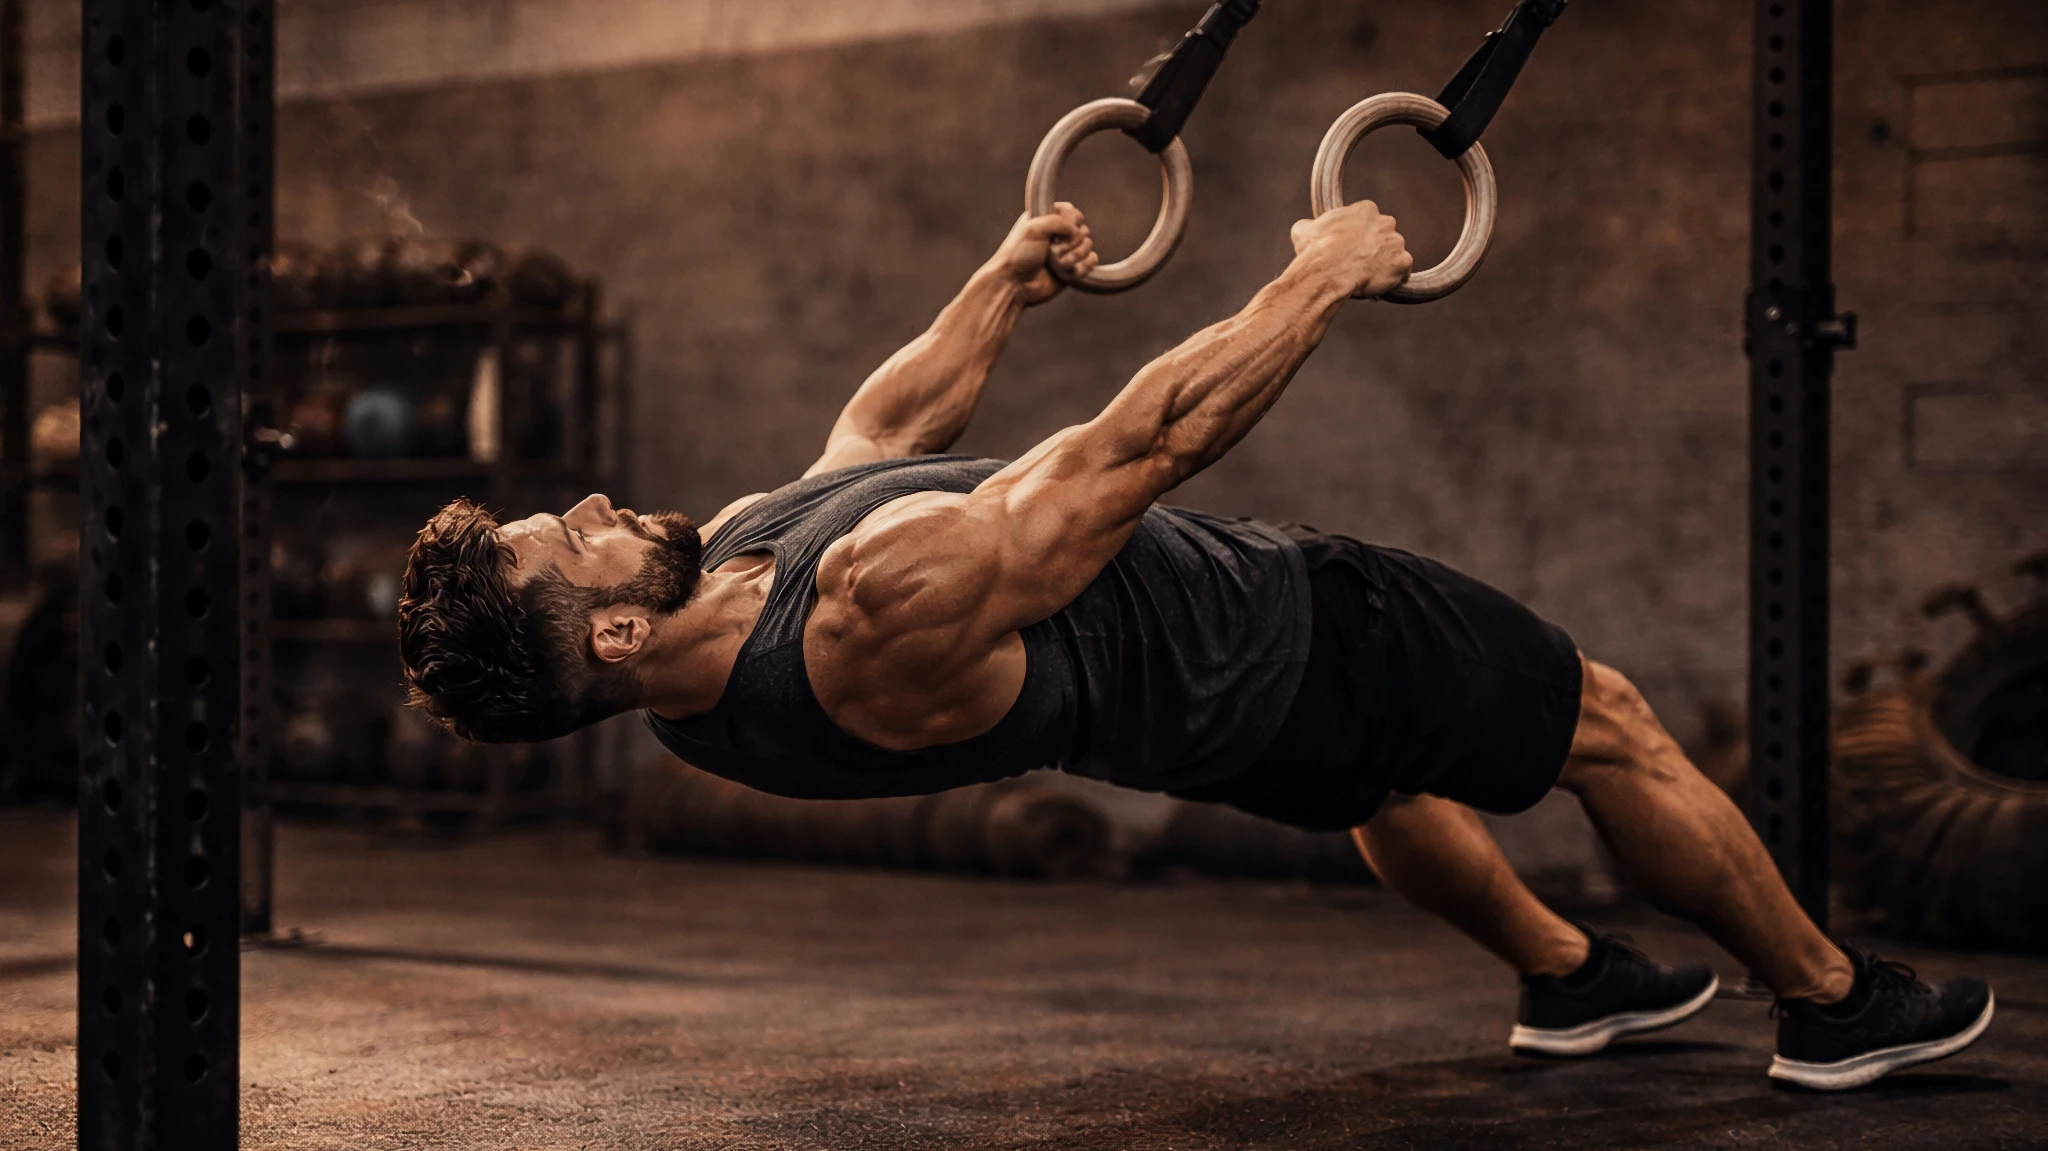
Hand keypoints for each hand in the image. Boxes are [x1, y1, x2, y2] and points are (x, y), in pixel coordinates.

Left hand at [991, 203, 1097, 305]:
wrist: (1015, 284)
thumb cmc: (1019, 255)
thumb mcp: (1033, 228)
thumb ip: (1057, 221)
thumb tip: (1076, 231)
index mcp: (1047, 219)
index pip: (1072, 212)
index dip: (1071, 221)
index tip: (1059, 231)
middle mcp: (1059, 234)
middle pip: (1083, 229)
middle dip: (1070, 243)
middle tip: (1050, 251)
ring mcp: (1066, 251)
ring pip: (1088, 246)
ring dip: (1073, 257)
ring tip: (1056, 265)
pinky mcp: (1073, 267)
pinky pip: (1092, 260)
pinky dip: (1084, 266)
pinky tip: (1071, 272)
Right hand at [1289, 201, 1412, 298]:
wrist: (1327, 273)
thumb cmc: (1314, 251)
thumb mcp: (1303, 231)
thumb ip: (1310, 226)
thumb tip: (1305, 227)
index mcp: (1365, 209)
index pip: (1368, 220)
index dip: (1360, 236)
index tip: (1353, 247)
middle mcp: (1386, 222)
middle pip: (1384, 236)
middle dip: (1375, 248)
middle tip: (1360, 264)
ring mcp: (1396, 242)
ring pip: (1394, 254)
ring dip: (1384, 265)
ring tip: (1367, 280)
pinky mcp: (1402, 263)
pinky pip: (1403, 271)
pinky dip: (1395, 279)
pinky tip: (1381, 287)